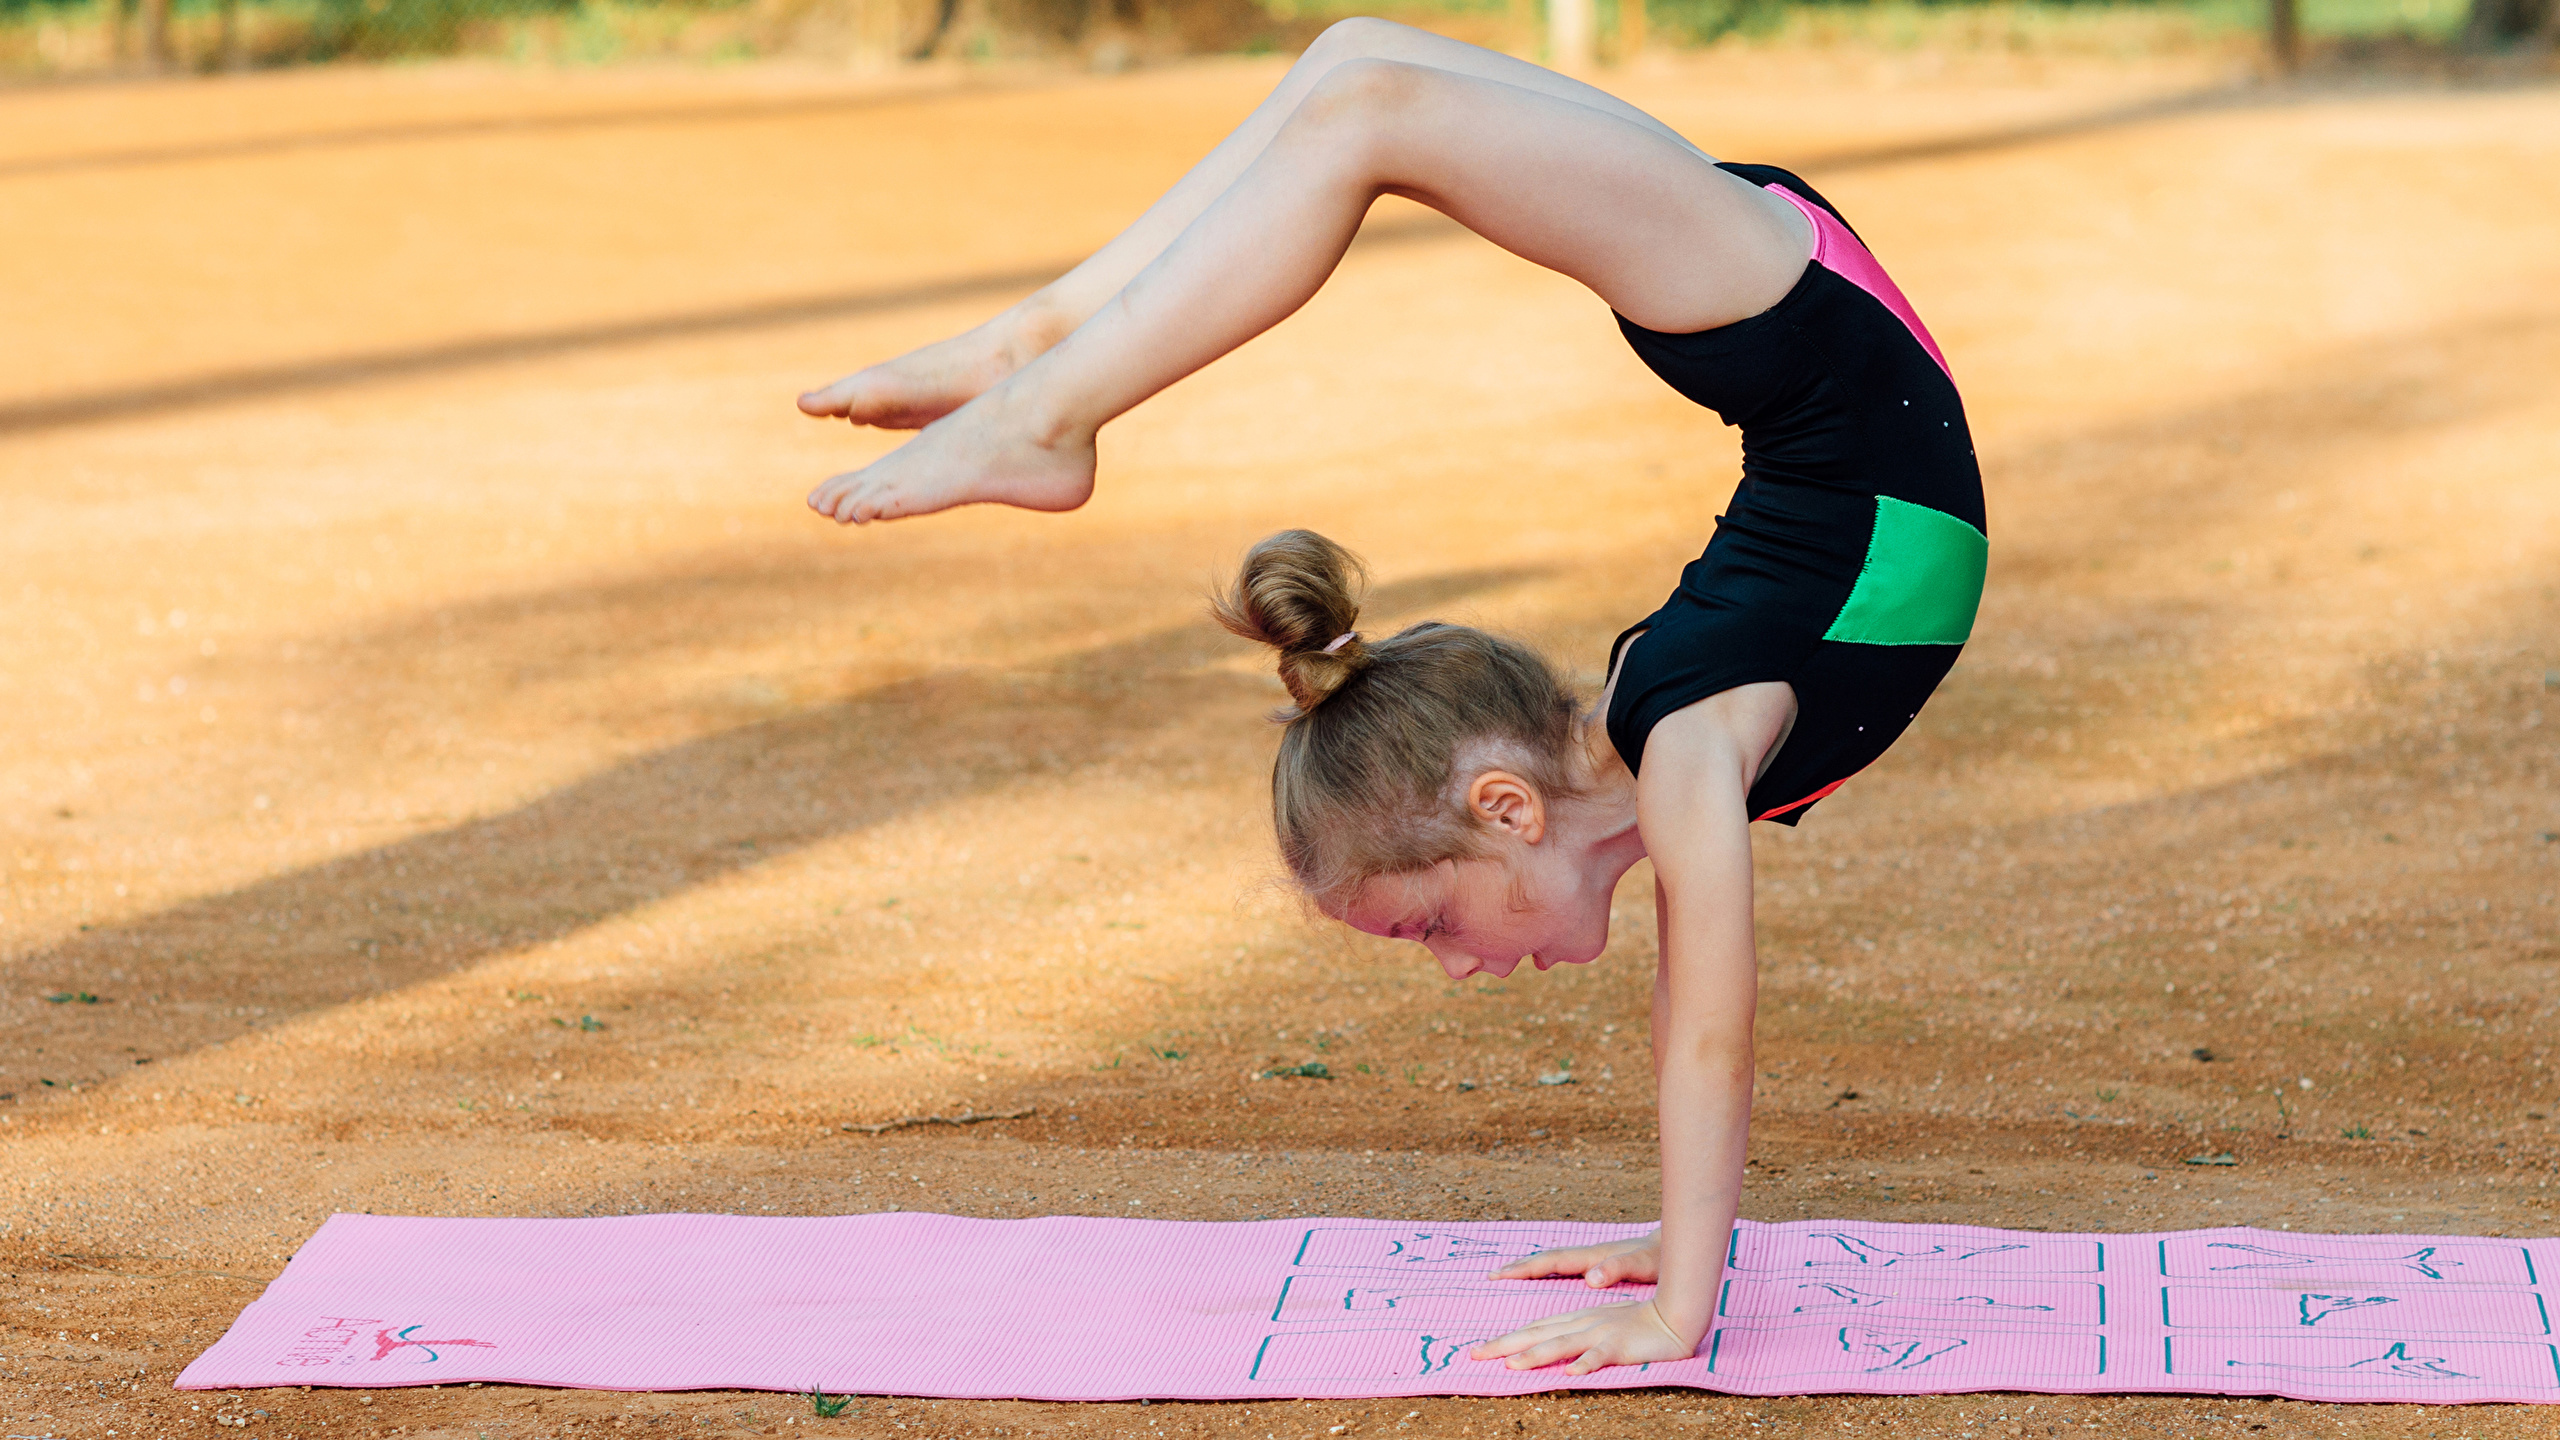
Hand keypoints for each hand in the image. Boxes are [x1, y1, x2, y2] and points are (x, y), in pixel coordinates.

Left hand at [1466, 1297, 1697, 1374]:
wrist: (1673, 1315)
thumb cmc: (1636, 1323)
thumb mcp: (1600, 1326)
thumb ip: (1575, 1334)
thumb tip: (1549, 1351)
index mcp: (1575, 1319)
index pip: (1534, 1329)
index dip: (1506, 1339)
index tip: (1479, 1350)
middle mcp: (1582, 1324)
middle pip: (1537, 1334)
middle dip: (1505, 1345)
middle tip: (1475, 1355)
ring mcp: (1600, 1333)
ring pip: (1562, 1344)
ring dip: (1536, 1354)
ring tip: (1511, 1366)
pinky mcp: (1620, 1345)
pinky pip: (1601, 1355)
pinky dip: (1585, 1363)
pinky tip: (1571, 1374)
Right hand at [1491, 1233, 1659, 1287]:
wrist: (1676, 1247)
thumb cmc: (1659, 1258)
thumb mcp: (1640, 1265)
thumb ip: (1617, 1268)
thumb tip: (1591, 1277)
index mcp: (1592, 1257)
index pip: (1551, 1261)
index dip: (1526, 1268)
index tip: (1500, 1274)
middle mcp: (1588, 1255)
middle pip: (1547, 1259)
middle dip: (1520, 1267)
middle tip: (1492, 1275)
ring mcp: (1594, 1259)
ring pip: (1555, 1262)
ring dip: (1532, 1268)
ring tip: (1510, 1274)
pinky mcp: (1601, 1265)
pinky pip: (1566, 1268)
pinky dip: (1549, 1271)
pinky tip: (1547, 1278)